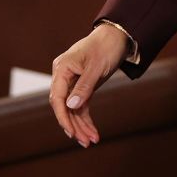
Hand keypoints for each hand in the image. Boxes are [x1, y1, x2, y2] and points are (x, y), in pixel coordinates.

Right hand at [49, 23, 127, 147]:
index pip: (57, 97)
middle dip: (74, 125)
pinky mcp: (82, 86)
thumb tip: (70, 106)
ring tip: (92, 141)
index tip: (70, 132)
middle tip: (85, 142)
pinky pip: (81, 106)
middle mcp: (64, 76)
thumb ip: (84, 87)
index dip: (62, 116)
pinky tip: (92, 132)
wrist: (118, 34)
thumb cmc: (106, 47)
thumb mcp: (96, 67)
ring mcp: (72, 82)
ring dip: (81, 125)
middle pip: (64, 106)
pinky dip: (86, 119)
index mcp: (62, 68)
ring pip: (73, 109)